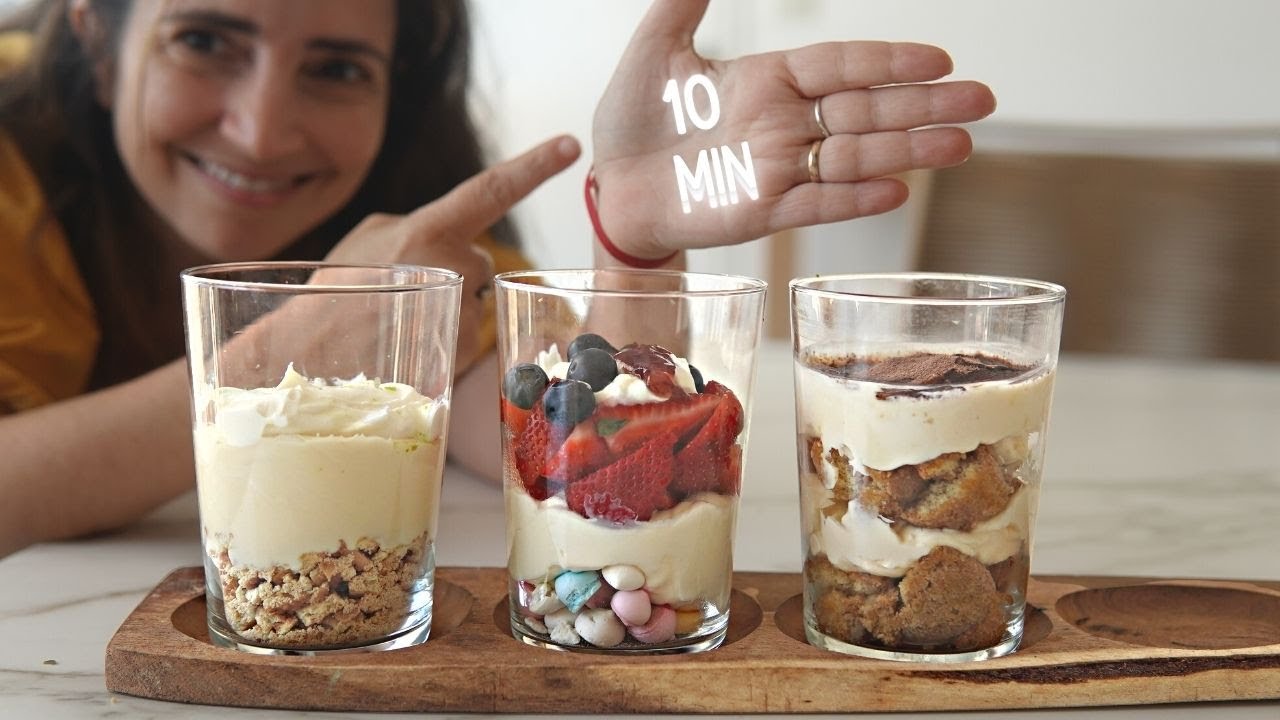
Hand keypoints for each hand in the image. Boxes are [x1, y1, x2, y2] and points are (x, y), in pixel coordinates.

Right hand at [325, 135, 580, 366]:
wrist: (305, 358)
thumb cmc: (334, 296)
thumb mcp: (369, 241)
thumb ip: (418, 230)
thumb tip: (453, 239)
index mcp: (426, 230)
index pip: (491, 190)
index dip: (534, 166)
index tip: (571, 144)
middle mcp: (450, 266)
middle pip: (478, 265)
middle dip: (451, 276)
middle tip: (404, 294)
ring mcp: (460, 310)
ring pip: (471, 302)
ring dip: (445, 309)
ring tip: (398, 321)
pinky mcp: (461, 350)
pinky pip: (463, 336)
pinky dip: (442, 340)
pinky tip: (407, 344)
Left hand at [591, 0, 995, 258]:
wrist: (610, 186)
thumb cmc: (630, 122)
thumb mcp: (654, 52)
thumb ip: (682, 6)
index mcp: (765, 81)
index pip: (840, 66)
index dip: (888, 61)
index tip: (940, 59)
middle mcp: (782, 124)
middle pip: (865, 110)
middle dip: (923, 105)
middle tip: (981, 100)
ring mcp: (776, 169)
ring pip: (854, 157)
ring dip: (907, 151)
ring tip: (961, 146)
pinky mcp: (761, 212)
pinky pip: (816, 205)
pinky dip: (853, 199)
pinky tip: (898, 190)